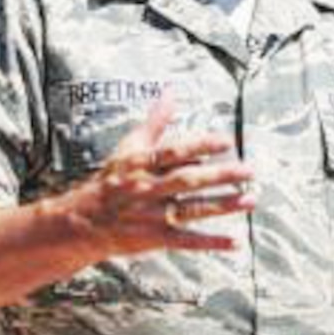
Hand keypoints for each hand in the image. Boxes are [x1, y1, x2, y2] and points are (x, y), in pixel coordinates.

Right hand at [50, 94, 254, 260]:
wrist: (83, 221)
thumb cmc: (112, 180)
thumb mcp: (130, 146)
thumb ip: (155, 121)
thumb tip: (171, 92)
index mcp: (142, 164)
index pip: (174, 152)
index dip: (200, 145)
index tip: (226, 141)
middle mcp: (147, 188)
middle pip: (187, 181)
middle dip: (220, 176)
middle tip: (248, 171)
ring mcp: (151, 215)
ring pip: (191, 210)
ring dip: (222, 206)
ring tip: (250, 199)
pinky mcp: (155, 238)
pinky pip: (187, 241)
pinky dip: (211, 242)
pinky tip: (235, 242)